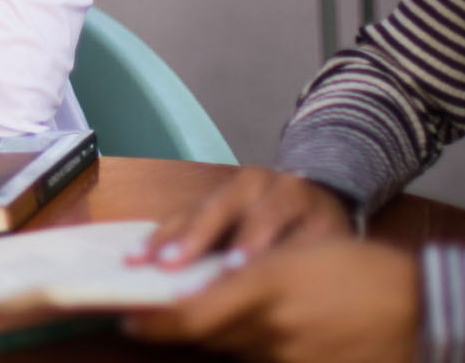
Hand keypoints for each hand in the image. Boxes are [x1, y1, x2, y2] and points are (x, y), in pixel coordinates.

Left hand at [121, 240, 418, 362]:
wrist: (420, 307)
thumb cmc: (357, 268)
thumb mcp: (295, 256)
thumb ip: (245, 277)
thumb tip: (198, 295)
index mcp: (265, 286)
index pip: (189, 317)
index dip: (152, 323)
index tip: (128, 318)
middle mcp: (271, 328)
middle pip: (207, 338)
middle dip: (184, 328)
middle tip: (161, 318)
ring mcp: (290, 360)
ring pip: (238, 352)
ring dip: (232, 338)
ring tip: (259, 316)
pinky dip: (264, 352)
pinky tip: (287, 336)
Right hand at [132, 166, 352, 268]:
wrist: (317, 197)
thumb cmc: (320, 230)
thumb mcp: (325, 241)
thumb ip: (297, 254)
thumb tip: (266, 282)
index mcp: (290, 190)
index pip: (269, 214)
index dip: (251, 242)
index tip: (234, 268)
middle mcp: (254, 182)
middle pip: (221, 207)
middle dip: (194, 237)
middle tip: (172, 263)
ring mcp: (228, 187)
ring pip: (194, 210)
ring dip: (165, 237)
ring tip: (140, 258)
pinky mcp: (208, 198)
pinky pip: (181, 215)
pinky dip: (160, 235)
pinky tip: (140, 252)